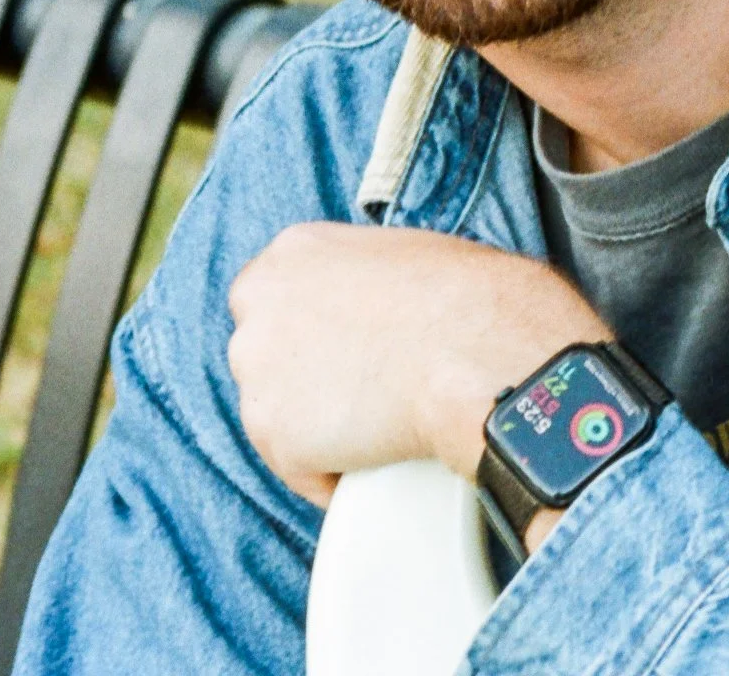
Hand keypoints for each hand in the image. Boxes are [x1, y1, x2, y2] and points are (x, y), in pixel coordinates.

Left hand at [227, 222, 607, 509]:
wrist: (471, 346)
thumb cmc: (459, 297)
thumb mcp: (397, 255)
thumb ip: (358, 281)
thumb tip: (371, 315)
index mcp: (290, 252)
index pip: (274, 301)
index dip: (308, 335)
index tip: (341, 355)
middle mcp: (257, 306)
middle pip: (266, 357)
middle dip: (304, 380)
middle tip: (363, 395)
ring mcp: (258, 373)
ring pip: (278, 416)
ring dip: (317, 430)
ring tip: (376, 432)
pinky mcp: (274, 436)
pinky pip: (302, 469)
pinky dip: (333, 476)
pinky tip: (375, 462)